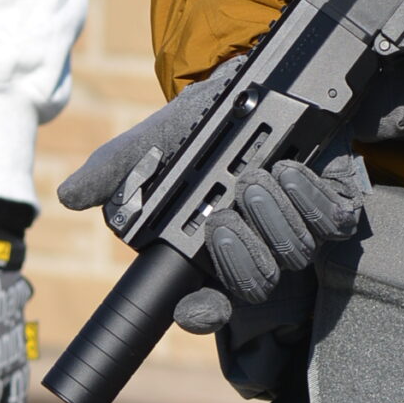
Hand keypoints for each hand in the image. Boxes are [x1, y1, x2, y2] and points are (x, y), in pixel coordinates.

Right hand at [60, 64, 366, 318]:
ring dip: (276, 217)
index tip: (197, 306)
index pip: (207, 309)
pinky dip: (311, 197)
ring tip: (258, 177)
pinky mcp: (331, 205)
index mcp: (207, 255)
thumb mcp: (148, 146)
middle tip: (225, 216)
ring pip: (295, 252)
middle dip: (241, 254)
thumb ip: (112, 172)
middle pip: (256, 283)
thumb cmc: (197, 128)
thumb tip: (71, 196)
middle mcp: (254, 251)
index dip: (204, 315)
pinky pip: (332, 222)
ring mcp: (297, 230)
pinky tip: (291, 168)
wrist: (249, 88)